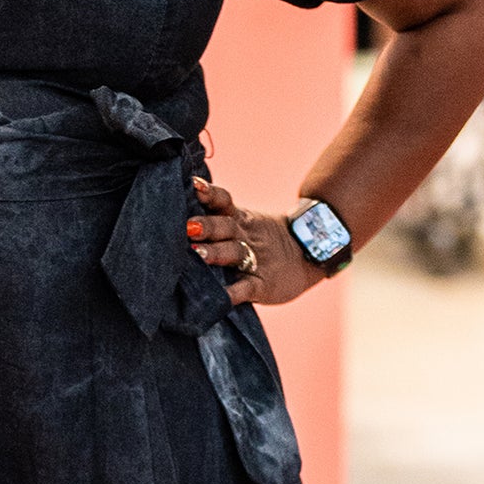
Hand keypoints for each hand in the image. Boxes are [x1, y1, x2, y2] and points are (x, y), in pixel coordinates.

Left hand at [187, 174, 315, 306]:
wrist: (309, 256)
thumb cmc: (263, 240)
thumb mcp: (246, 222)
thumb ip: (217, 218)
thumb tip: (174, 215)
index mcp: (239, 219)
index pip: (223, 201)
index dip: (209, 193)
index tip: (193, 185)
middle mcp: (245, 236)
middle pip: (225, 226)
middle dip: (207, 225)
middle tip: (188, 226)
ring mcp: (255, 260)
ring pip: (234, 253)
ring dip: (215, 252)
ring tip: (197, 253)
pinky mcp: (263, 285)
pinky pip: (247, 288)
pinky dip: (233, 293)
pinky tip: (220, 297)